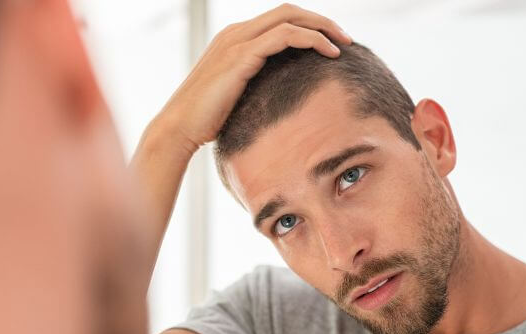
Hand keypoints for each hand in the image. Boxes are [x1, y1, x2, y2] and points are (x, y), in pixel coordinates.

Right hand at [129, 4, 351, 285]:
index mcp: (234, 40)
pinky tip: (329, 54)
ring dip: (321, 27)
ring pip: (289, 18)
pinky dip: (311, 40)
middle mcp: (235, 34)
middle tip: (346, 38)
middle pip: (288, 10)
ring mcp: (236, 42)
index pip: (279, 19)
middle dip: (321, 20)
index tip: (331, 43)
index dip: (308, 25)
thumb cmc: (206, 121)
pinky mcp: (241, 57)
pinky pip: (284, 36)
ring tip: (344, 44)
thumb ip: (255, 87)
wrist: (179, 129)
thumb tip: (282, 98)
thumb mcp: (235, 97)